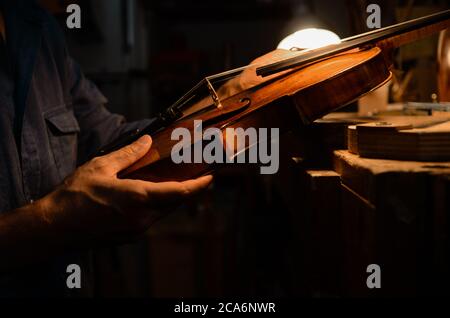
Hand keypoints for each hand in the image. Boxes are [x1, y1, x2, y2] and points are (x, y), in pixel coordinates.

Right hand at [39, 135, 212, 245]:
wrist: (54, 227)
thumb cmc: (74, 197)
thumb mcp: (101, 167)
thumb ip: (128, 154)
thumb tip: (147, 141)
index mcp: (137, 199)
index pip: (179, 193)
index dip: (199, 185)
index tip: (211, 177)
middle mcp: (141, 218)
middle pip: (175, 202)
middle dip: (190, 189)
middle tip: (198, 174)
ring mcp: (136, 229)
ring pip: (164, 211)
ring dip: (173, 197)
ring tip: (178, 181)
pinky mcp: (130, 235)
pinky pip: (152, 218)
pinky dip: (159, 205)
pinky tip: (154, 194)